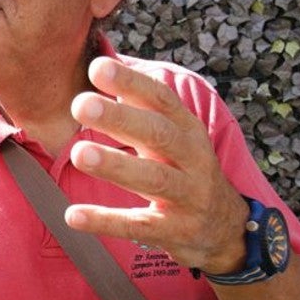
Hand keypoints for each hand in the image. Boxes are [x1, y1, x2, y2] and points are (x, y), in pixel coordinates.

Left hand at [66, 57, 248, 273]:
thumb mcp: (175, 136)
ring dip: (115, 166)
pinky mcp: (175, 231)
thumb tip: (101, 68)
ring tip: (78, 153)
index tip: (97, 68)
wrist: (227, 228)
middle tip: (81, 104)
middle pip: (158, 134)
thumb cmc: (185, 170)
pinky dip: (106, 221)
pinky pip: (139, 226)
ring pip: (152, 179)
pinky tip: (73, 215)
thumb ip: (141, 107)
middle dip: (120, 119)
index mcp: (189, 130)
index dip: (132, 83)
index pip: (162, 99)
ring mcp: (187, 197)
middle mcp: (193, 159)